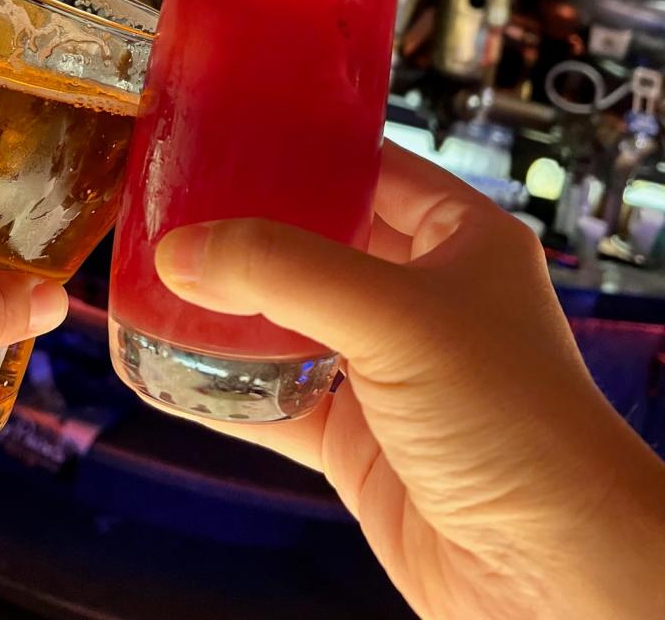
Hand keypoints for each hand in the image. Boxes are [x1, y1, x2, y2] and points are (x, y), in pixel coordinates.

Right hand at [155, 143, 664, 619]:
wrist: (551, 575)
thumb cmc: (518, 425)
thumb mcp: (397, 318)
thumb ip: (286, 273)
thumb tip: (185, 251)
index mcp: (460, 240)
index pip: (373, 169)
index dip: (307, 150)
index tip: (233, 136)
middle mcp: (424, 298)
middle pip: (320, 245)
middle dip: (253, 232)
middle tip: (180, 208)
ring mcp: (388, 370)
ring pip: (292, 324)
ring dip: (232, 312)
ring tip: (161, 280)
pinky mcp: (360, 438)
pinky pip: (279, 399)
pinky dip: (229, 388)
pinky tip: (175, 370)